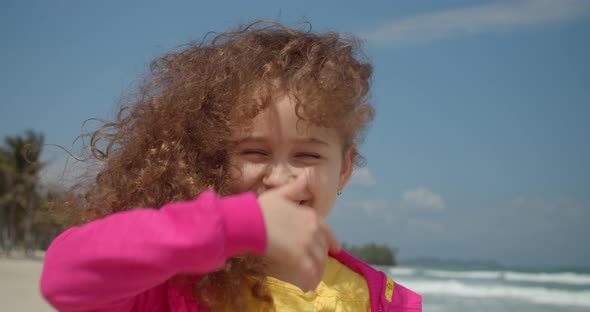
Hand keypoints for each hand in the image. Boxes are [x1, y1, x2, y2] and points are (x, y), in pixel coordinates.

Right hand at [258, 172, 340, 291]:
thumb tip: (306, 177)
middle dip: (322, 259)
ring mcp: (306, 244)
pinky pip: (309, 272)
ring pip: (318, 261)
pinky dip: (311, 280)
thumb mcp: (280, 194)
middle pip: (322, 248)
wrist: (250, 221)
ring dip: (317, 272)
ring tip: (314, 279)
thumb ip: (295, 188)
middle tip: (319, 268)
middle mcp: (312, 230)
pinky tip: (309, 286)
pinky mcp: (297, 258)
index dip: (332, 241)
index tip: (336, 249)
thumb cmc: (261, 208)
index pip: (326, 231)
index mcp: (310, 215)